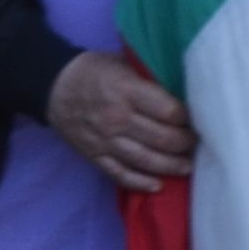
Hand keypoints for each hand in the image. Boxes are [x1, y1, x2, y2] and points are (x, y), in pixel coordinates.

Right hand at [46, 48, 195, 192]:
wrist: (52, 86)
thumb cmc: (93, 71)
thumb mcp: (123, 64)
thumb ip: (150, 80)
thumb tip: (183, 95)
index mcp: (126, 91)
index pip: (169, 112)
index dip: (187, 118)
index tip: (196, 119)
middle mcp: (116, 118)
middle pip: (162, 138)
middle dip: (185, 143)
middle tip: (195, 143)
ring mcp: (104, 140)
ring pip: (145, 160)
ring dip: (171, 166)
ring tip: (187, 166)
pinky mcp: (93, 155)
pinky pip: (119, 173)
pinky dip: (140, 182)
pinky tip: (157, 185)